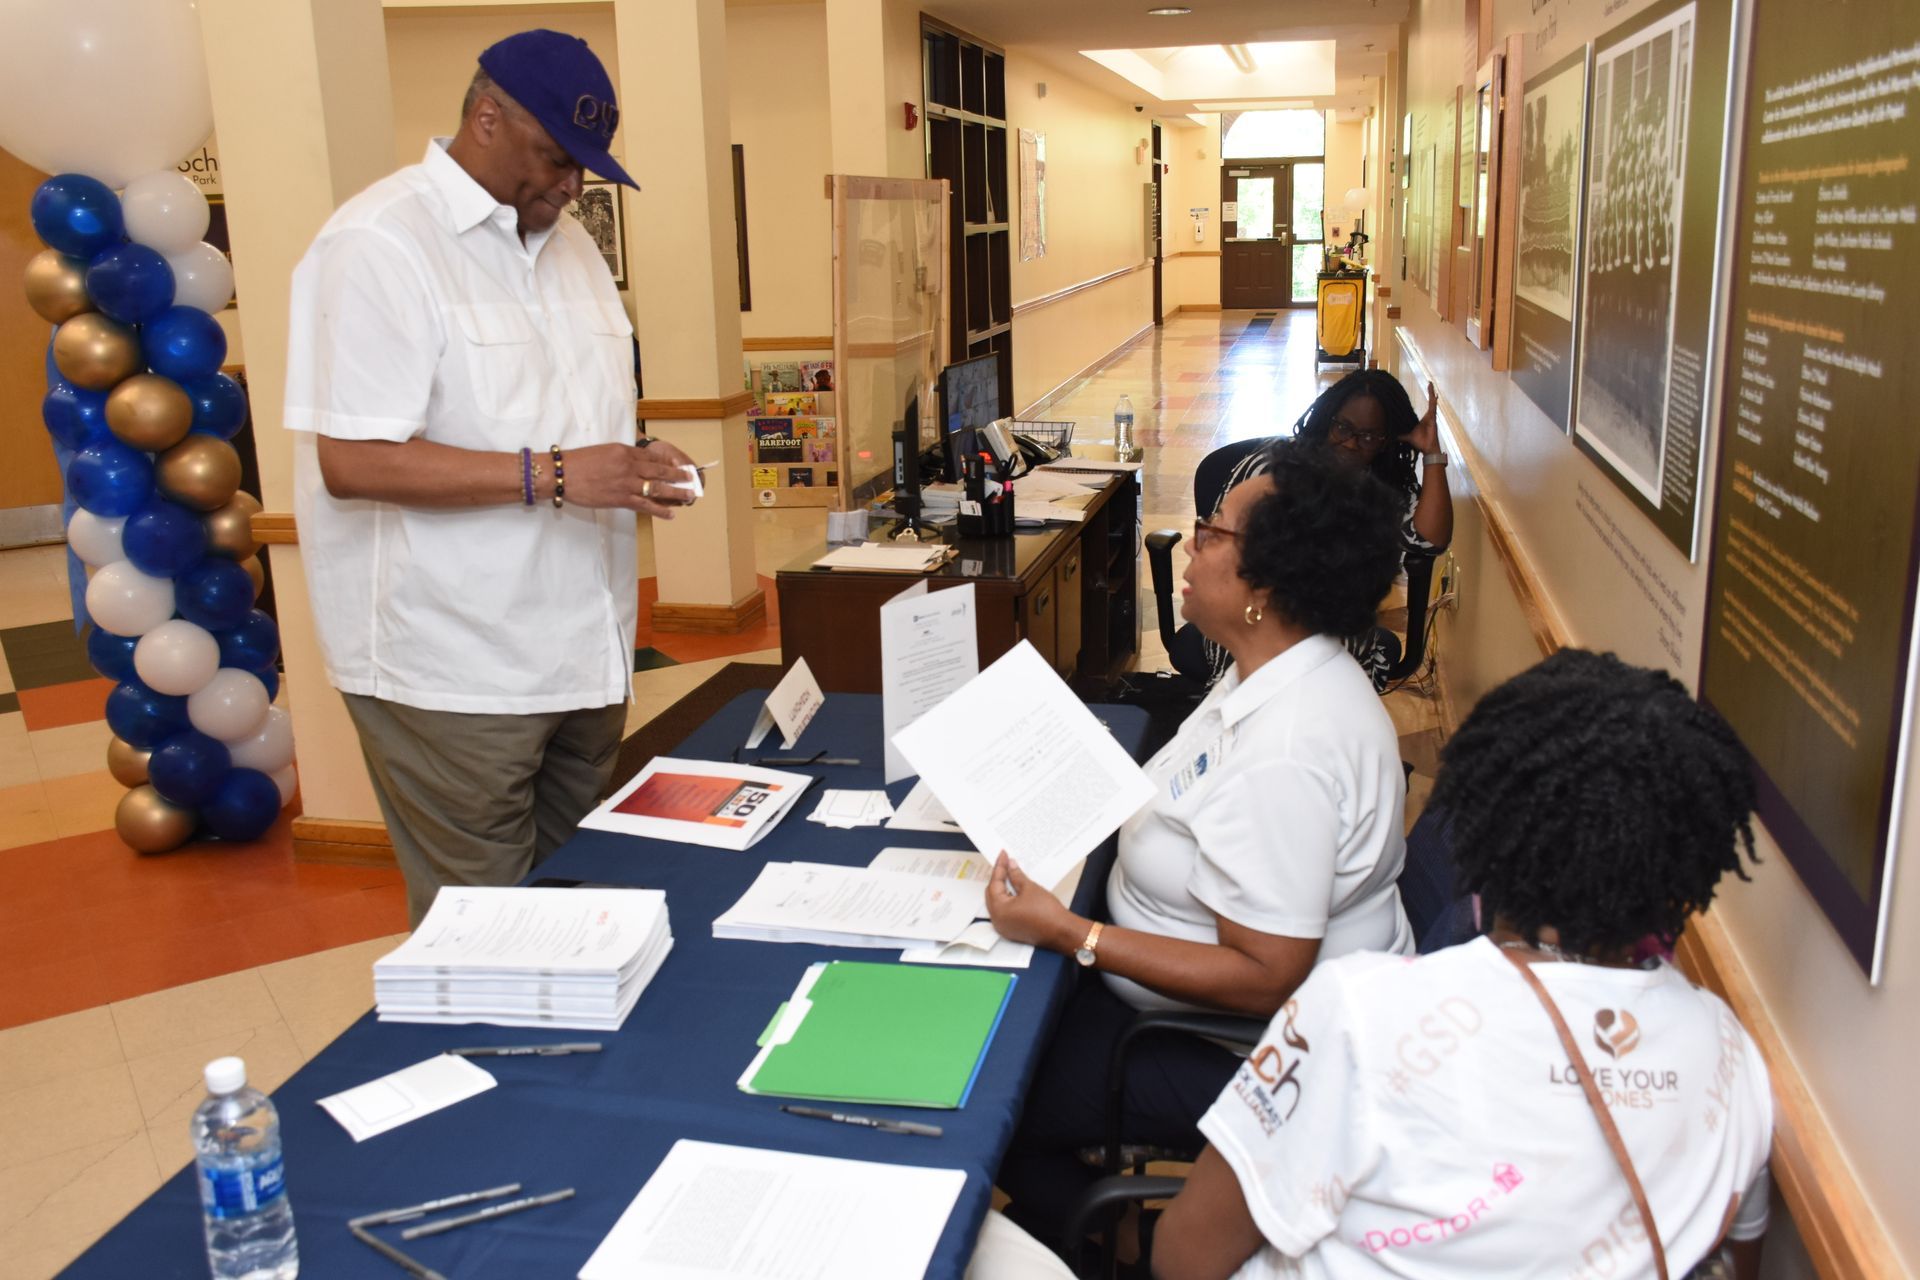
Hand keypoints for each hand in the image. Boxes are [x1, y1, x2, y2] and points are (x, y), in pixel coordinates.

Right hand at [559, 441, 699, 517]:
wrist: (562, 474)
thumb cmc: (579, 462)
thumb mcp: (604, 451)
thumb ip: (621, 457)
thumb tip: (634, 463)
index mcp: (624, 451)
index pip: (652, 456)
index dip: (668, 463)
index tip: (678, 466)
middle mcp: (629, 465)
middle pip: (659, 471)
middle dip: (677, 476)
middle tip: (691, 479)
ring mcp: (626, 483)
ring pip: (657, 488)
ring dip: (675, 493)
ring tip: (688, 496)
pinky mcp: (620, 498)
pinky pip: (645, 505)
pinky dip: (660, 510)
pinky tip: (671, 514)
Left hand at [985, 851, 1079, 950]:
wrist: (1062, 931)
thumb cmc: (1047, 912)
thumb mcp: (1030, 888)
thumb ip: (1016, 875)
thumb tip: (1010, 865)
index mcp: (999, 910)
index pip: (994, 883)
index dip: (1000, 867)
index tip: (1003, 855)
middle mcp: (998, 921)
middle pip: (992, 894)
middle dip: (999, 878)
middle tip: (1005, 863)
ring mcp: (1004, 927)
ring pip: (998, 903)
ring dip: (1003, 889)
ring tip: (1009, 873)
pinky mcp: (1012, 930)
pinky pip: (1005, 911)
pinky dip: (1007, 899)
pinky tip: (1013, 889)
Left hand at [1407, 381, 1440, 454]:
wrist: (1427, 449)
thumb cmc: (1420, 442)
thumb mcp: (1407, 437)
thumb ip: (1400, 436)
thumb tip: (1391, 437)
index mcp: (1425, 418)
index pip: (1427, 405)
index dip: (1428, 398)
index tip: (1428, 390)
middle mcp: (1429, 416)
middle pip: (1431, 402)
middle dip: (1431, 392)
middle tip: (1430, 383)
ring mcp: (1432, 417)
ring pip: (1432, 403)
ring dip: (1432, 394)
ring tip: (1430, 385)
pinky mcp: (1432, 420)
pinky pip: (1433, 409)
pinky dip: (1433, 402)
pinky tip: (1435, 396)